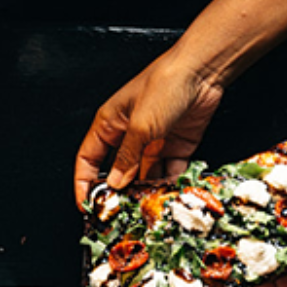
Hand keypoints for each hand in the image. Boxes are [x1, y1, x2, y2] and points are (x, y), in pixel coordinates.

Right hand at [73, 49, 224, 205]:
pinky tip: (167, 195)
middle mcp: (129, 134)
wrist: (202, 73)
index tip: (87, 205)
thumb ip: (128, 158)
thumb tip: (116, 184)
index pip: (88, 159)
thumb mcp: (141, 126)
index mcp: (110, 124)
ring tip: (146, 208)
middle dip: (119, 193)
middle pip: (118, 172)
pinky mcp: (176, 147)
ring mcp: (153, 142)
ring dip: (145, 192)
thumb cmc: (165, 84)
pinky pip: (169, 172)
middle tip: (120, 213)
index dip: (84, 183)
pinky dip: (169, 185)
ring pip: (144, 176)